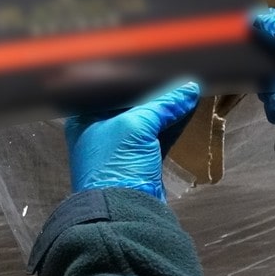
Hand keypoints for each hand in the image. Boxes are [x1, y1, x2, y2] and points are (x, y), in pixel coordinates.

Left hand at [65, 82, 199, 201]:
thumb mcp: (137, 126)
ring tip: (186, 86)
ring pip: (145, 117)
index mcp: (85, 118)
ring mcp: (120, 147)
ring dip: (165, 105)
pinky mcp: (139, 161)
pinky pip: (156, 134)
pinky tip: (187, 108)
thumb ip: (163, 104)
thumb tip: (189, 88)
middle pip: (129, 101)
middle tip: (173, 70)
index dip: (129, 73)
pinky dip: (170, 122)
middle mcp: (99, 130)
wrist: (122, 214)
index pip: (107, 86)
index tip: (151, 61)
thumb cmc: (115, 165)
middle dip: (152, 88)